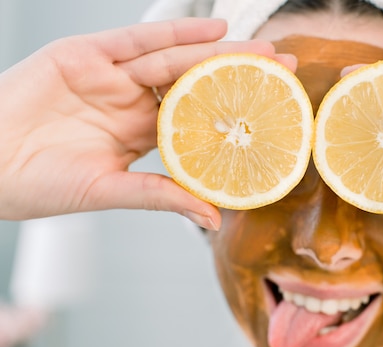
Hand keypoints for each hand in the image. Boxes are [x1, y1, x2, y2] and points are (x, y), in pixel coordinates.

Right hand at [0, 18, 295, 227]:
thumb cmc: (37, 185)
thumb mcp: (108, 191)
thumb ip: (159, 196)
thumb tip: (213, 219)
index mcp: (138, 134)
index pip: (197, 119)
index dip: (234, 114)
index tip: (275, 114)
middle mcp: (129, 102)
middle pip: (194, 83)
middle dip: (238, 76)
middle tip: (284, 72)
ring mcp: (108, 77)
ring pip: (173, 58)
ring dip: (217, 52)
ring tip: (260, 50)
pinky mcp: (83, 55)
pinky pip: (136, 39)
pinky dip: (174, 33)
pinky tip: (213, 31)